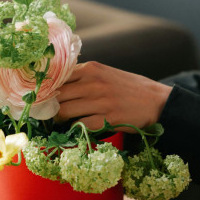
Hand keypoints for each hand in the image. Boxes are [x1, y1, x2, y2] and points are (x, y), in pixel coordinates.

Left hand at [56, 61, 171, 129]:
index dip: (45, 88)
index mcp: (92, 68)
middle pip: (56, 95)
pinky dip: (73, 130)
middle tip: (48, 113)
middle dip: (49, 106)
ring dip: (58, 120)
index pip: (57, 76)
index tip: (41, 97)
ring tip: (60, 122)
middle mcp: (93, 82)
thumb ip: (85, 76)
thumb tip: (57, 84)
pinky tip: (74, 130)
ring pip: (64, 111)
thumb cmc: (131, 88)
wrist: (157, 101)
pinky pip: (79, 126)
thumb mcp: (107, 73)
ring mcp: (100, 101)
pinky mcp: (107, 119)